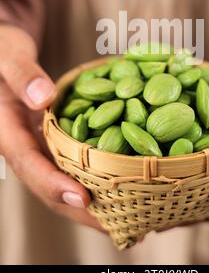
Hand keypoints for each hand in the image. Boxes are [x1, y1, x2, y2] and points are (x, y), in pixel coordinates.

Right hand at [0, 25, 104, 230]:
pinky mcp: (54, 140)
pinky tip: (124, 183)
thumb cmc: (2, 48)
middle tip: (120, 224)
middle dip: (81, 209)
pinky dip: (96, 176)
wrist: (4, 52)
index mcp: (7, 130)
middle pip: (50, 185)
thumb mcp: (8, 55)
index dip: (53, 185)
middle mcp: (25, 145)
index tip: (84, 200)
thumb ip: (22, 74)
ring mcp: (40, 145)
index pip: (28, 164)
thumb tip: (45, 98)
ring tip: (130, 215)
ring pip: (64, 180)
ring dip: (93, 202)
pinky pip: (74, 162)